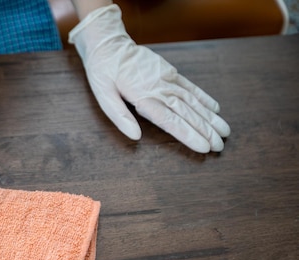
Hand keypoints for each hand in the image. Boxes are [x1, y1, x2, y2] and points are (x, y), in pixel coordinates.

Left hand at [69, 5, 230, 152]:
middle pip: (187, 113)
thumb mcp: (103, 95)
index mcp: (143, 97)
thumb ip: (119, 116)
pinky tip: (215, 109)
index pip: (171, 121)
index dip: (189, 135)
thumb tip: (135, 137)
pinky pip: (189, 86)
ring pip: (192, 101)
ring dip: (210, 117)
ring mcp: (167, 79)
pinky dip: (204, 98)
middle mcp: (160, 89)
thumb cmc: (103, 72)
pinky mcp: (169, 71)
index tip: (205, 147)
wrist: (109, 44)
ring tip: (225, 131)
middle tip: (221, 146)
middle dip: (206, 130)